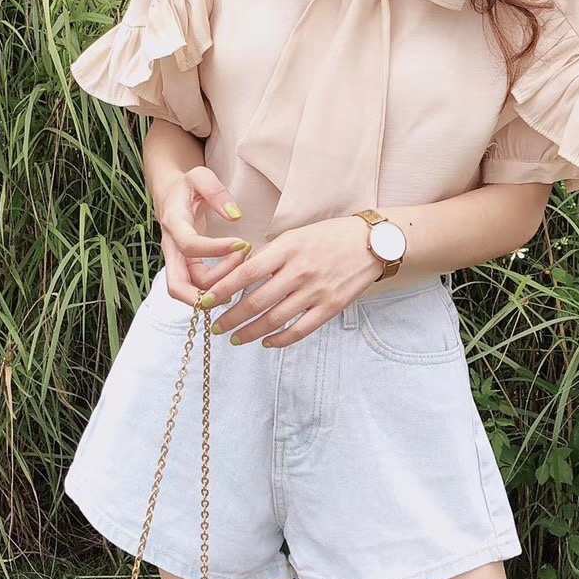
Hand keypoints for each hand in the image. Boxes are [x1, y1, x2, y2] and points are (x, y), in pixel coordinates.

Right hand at [158, 166, 250, 304]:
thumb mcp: (200, 176)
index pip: (190, 246)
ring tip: (242, 271)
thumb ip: (216, 192)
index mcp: (173, 223)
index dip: (216, 249)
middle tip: (236, 285)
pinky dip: (217, 288)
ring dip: (217, 288)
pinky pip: (198, 286)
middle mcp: (171, 248)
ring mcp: (177, 261)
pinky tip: (237, 277)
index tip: (242, 243)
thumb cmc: (188, 185)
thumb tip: (235, 215)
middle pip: (177, 286)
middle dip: (205, 295)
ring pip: (190, 290)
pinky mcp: (186, 267)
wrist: (171, 194)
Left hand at [203, 215, 383, 346]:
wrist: (373, 242)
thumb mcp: (295, 236)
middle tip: (216, 327)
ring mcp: (316, 291)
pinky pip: (299, 330)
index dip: (223, 290)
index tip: (206, 301)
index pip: (247, 272)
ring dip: (250, 332)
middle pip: (256, 301)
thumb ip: (270, 255)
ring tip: (235, 339)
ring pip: (274, 319)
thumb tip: (240, 275)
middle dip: (231, 318)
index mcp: (287, 249)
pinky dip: (280, 339)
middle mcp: (299, 271)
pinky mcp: (331, 307)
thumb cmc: (330, 236)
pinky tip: (266, 342)